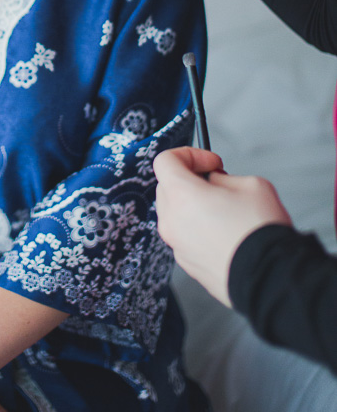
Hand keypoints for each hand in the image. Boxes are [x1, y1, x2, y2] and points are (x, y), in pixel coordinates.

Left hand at [154, 147, 292, 305]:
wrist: (271, 280)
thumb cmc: (260, 233)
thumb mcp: (251, 184)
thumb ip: (224, 178)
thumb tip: (215, 184)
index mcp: (182, 196)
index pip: (164, 161)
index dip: (189, 154)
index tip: (210, 163)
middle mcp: (172, 222)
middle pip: (166, 187)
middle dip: (189, 179)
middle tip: (217, 183)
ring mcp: (178, 247)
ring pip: (175, 214)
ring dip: (192, 205)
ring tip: (223, 211)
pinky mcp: (188, 265)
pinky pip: (185, 237)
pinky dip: (198, 230)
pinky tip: (224, 234)